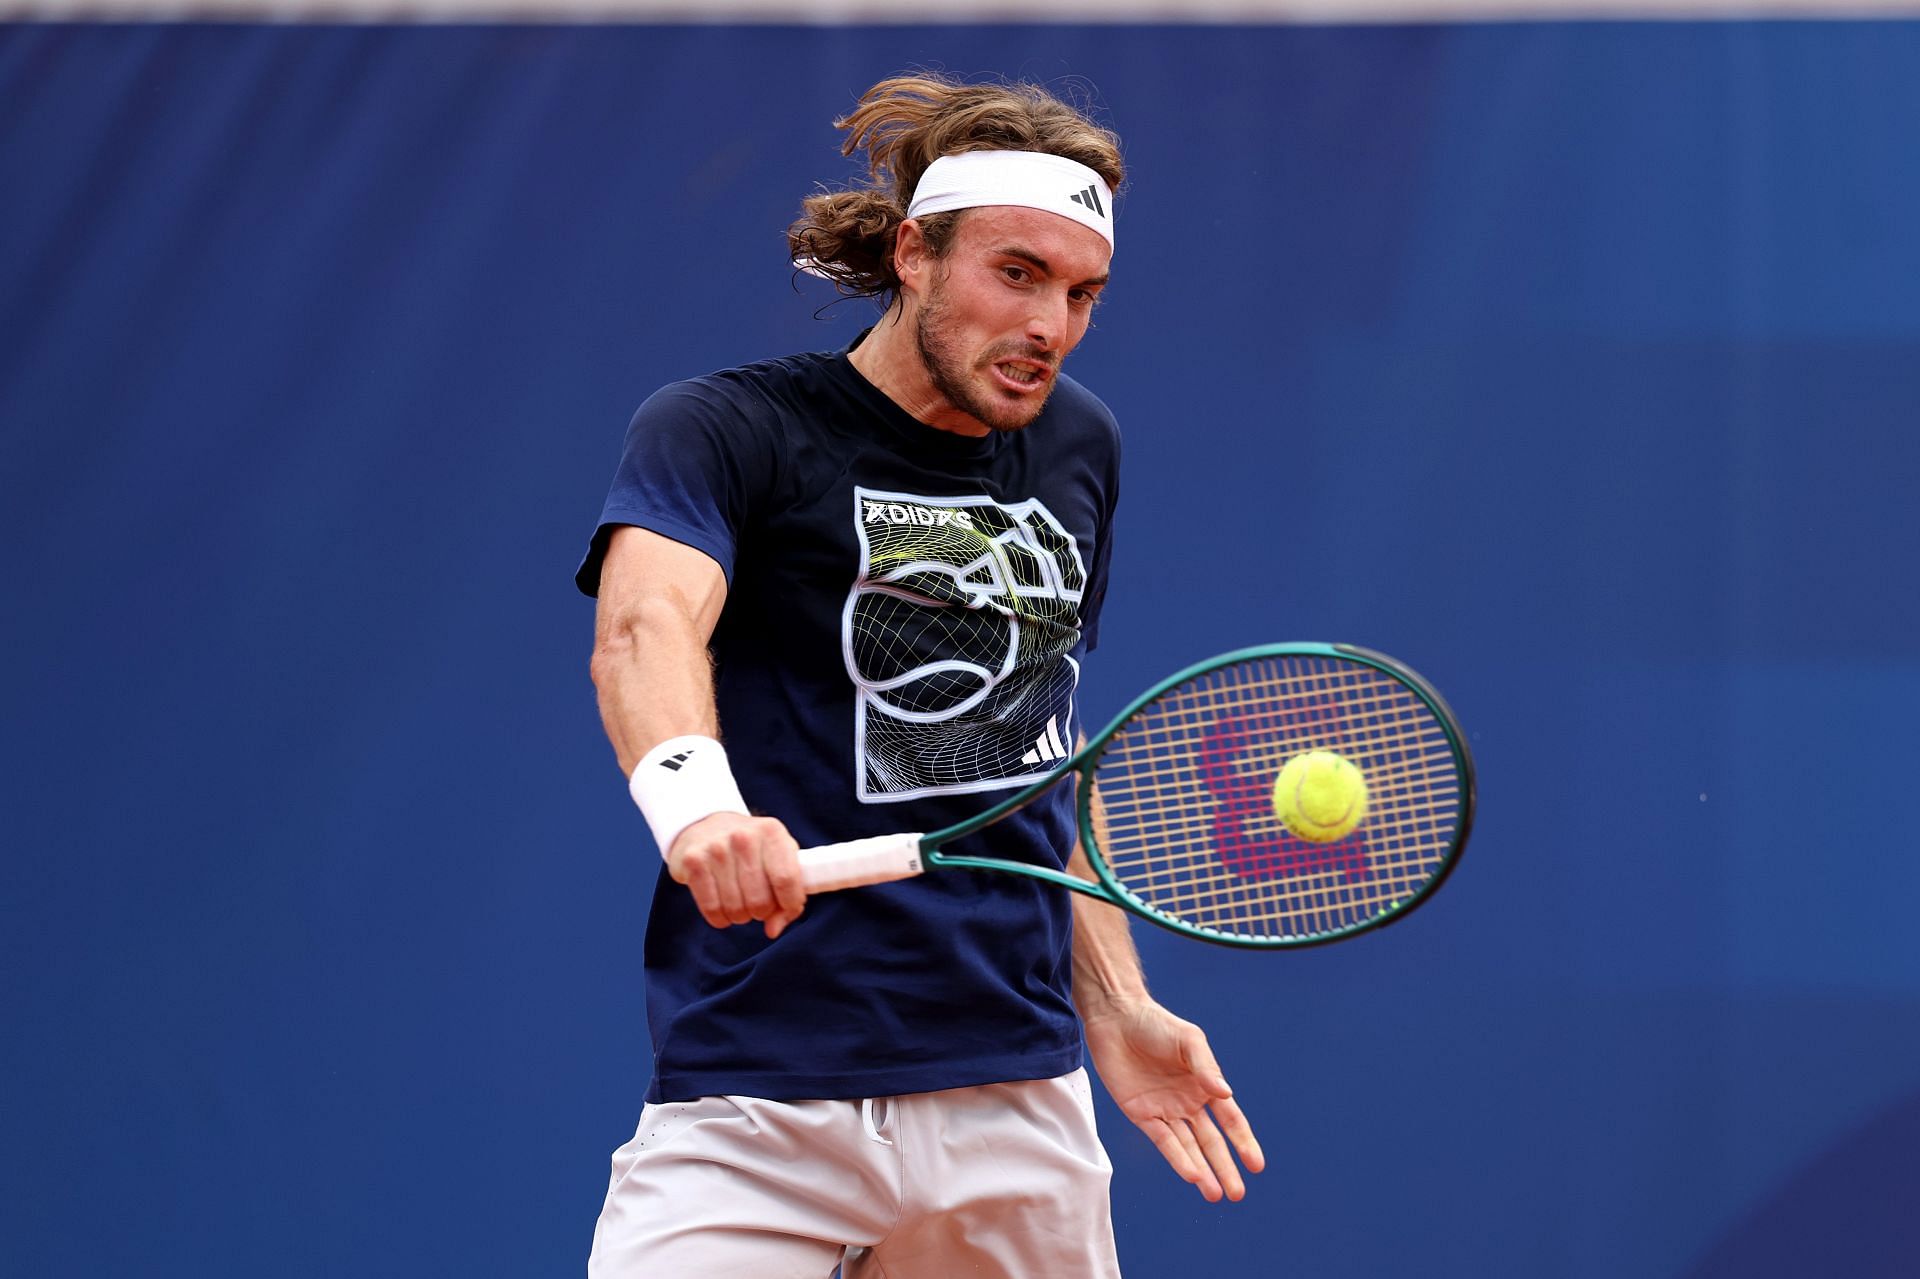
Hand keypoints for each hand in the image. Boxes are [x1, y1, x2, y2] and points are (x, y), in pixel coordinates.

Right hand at [666, 812, 806, 938]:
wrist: (704, 825)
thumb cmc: (750, 848)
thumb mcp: (776, 857)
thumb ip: (787, 892)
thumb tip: (773, 929)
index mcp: (771, 832)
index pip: (787, 880)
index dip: (790, 904)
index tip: (788, 909)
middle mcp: (744, 837)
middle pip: (760, 901)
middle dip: (762, 912)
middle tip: (757, 902)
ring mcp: (716, 849)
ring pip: (736, 909)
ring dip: (740, 916)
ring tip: (739, 901)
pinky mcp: (693, 862)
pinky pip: (712, 910)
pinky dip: (720, 918)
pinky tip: (722, 906)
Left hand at [1082, 998, 1264, 1201]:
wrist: (1117, 1018)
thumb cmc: (1157, 1024)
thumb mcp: (1189, 1041)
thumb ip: (1206, 1068)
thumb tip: (1227, 1095)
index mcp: (1205, 1086)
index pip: (1231, 1120)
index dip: (1243, 1142)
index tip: (1256, 1166)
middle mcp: (1188, 1103)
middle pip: (1211, 1142)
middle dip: (1224, 1168)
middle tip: (1237, 1194)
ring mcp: (1165, 1111)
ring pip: (1188, 1148)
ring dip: (1201, 1171)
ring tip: (1214, 1194)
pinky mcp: (1141, 1114)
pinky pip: (1163, 1141)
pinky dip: (1177, 1159)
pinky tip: (1191, 1176)